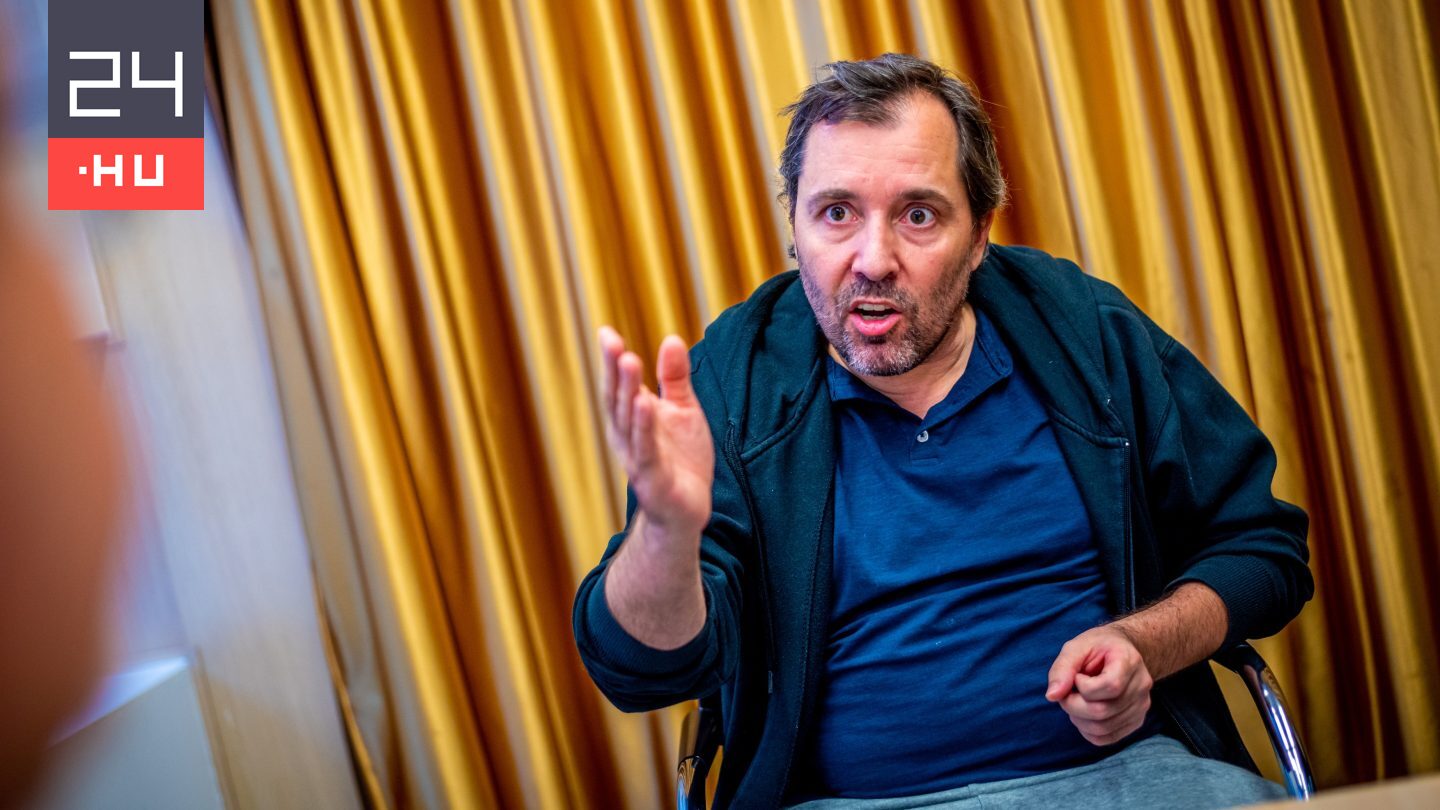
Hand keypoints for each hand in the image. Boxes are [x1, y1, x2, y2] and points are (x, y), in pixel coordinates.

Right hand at [599, 326, 713, 538]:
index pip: (618, 385)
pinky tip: (645, 404)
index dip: (611, 360)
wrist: (687, 511)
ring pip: (629, 422)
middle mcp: (627, 438)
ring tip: (629, 362)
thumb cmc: (680, 460)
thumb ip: (675, 378)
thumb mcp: (683, 411)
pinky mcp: (654, 481)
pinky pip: (647, 451)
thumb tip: (671, 338)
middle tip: (612, 342)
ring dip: (628, 392)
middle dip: (615, 371)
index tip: (606, 332)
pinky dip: (644, 427)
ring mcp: (638, 459)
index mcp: (630, 419)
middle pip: (618, 400)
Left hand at [1045, 625, 1153, 745]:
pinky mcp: (1136, 720)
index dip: (1083, 686)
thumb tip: (1052, 696)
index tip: (1077, 675)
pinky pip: (1108, 738)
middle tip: (1068, 692)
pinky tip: (1084, 713)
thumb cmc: (1097, 646)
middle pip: (1103, 711)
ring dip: (1079, 718)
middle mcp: (1141, 685)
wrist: (1121, 650)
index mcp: (1129, 661)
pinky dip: (1088, 730)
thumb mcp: (1076, 646)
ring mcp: (1142, 705)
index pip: (1110, 686)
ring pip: (1103, 728)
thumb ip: (1063, 668)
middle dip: (1073, 705)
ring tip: (1076, 700)